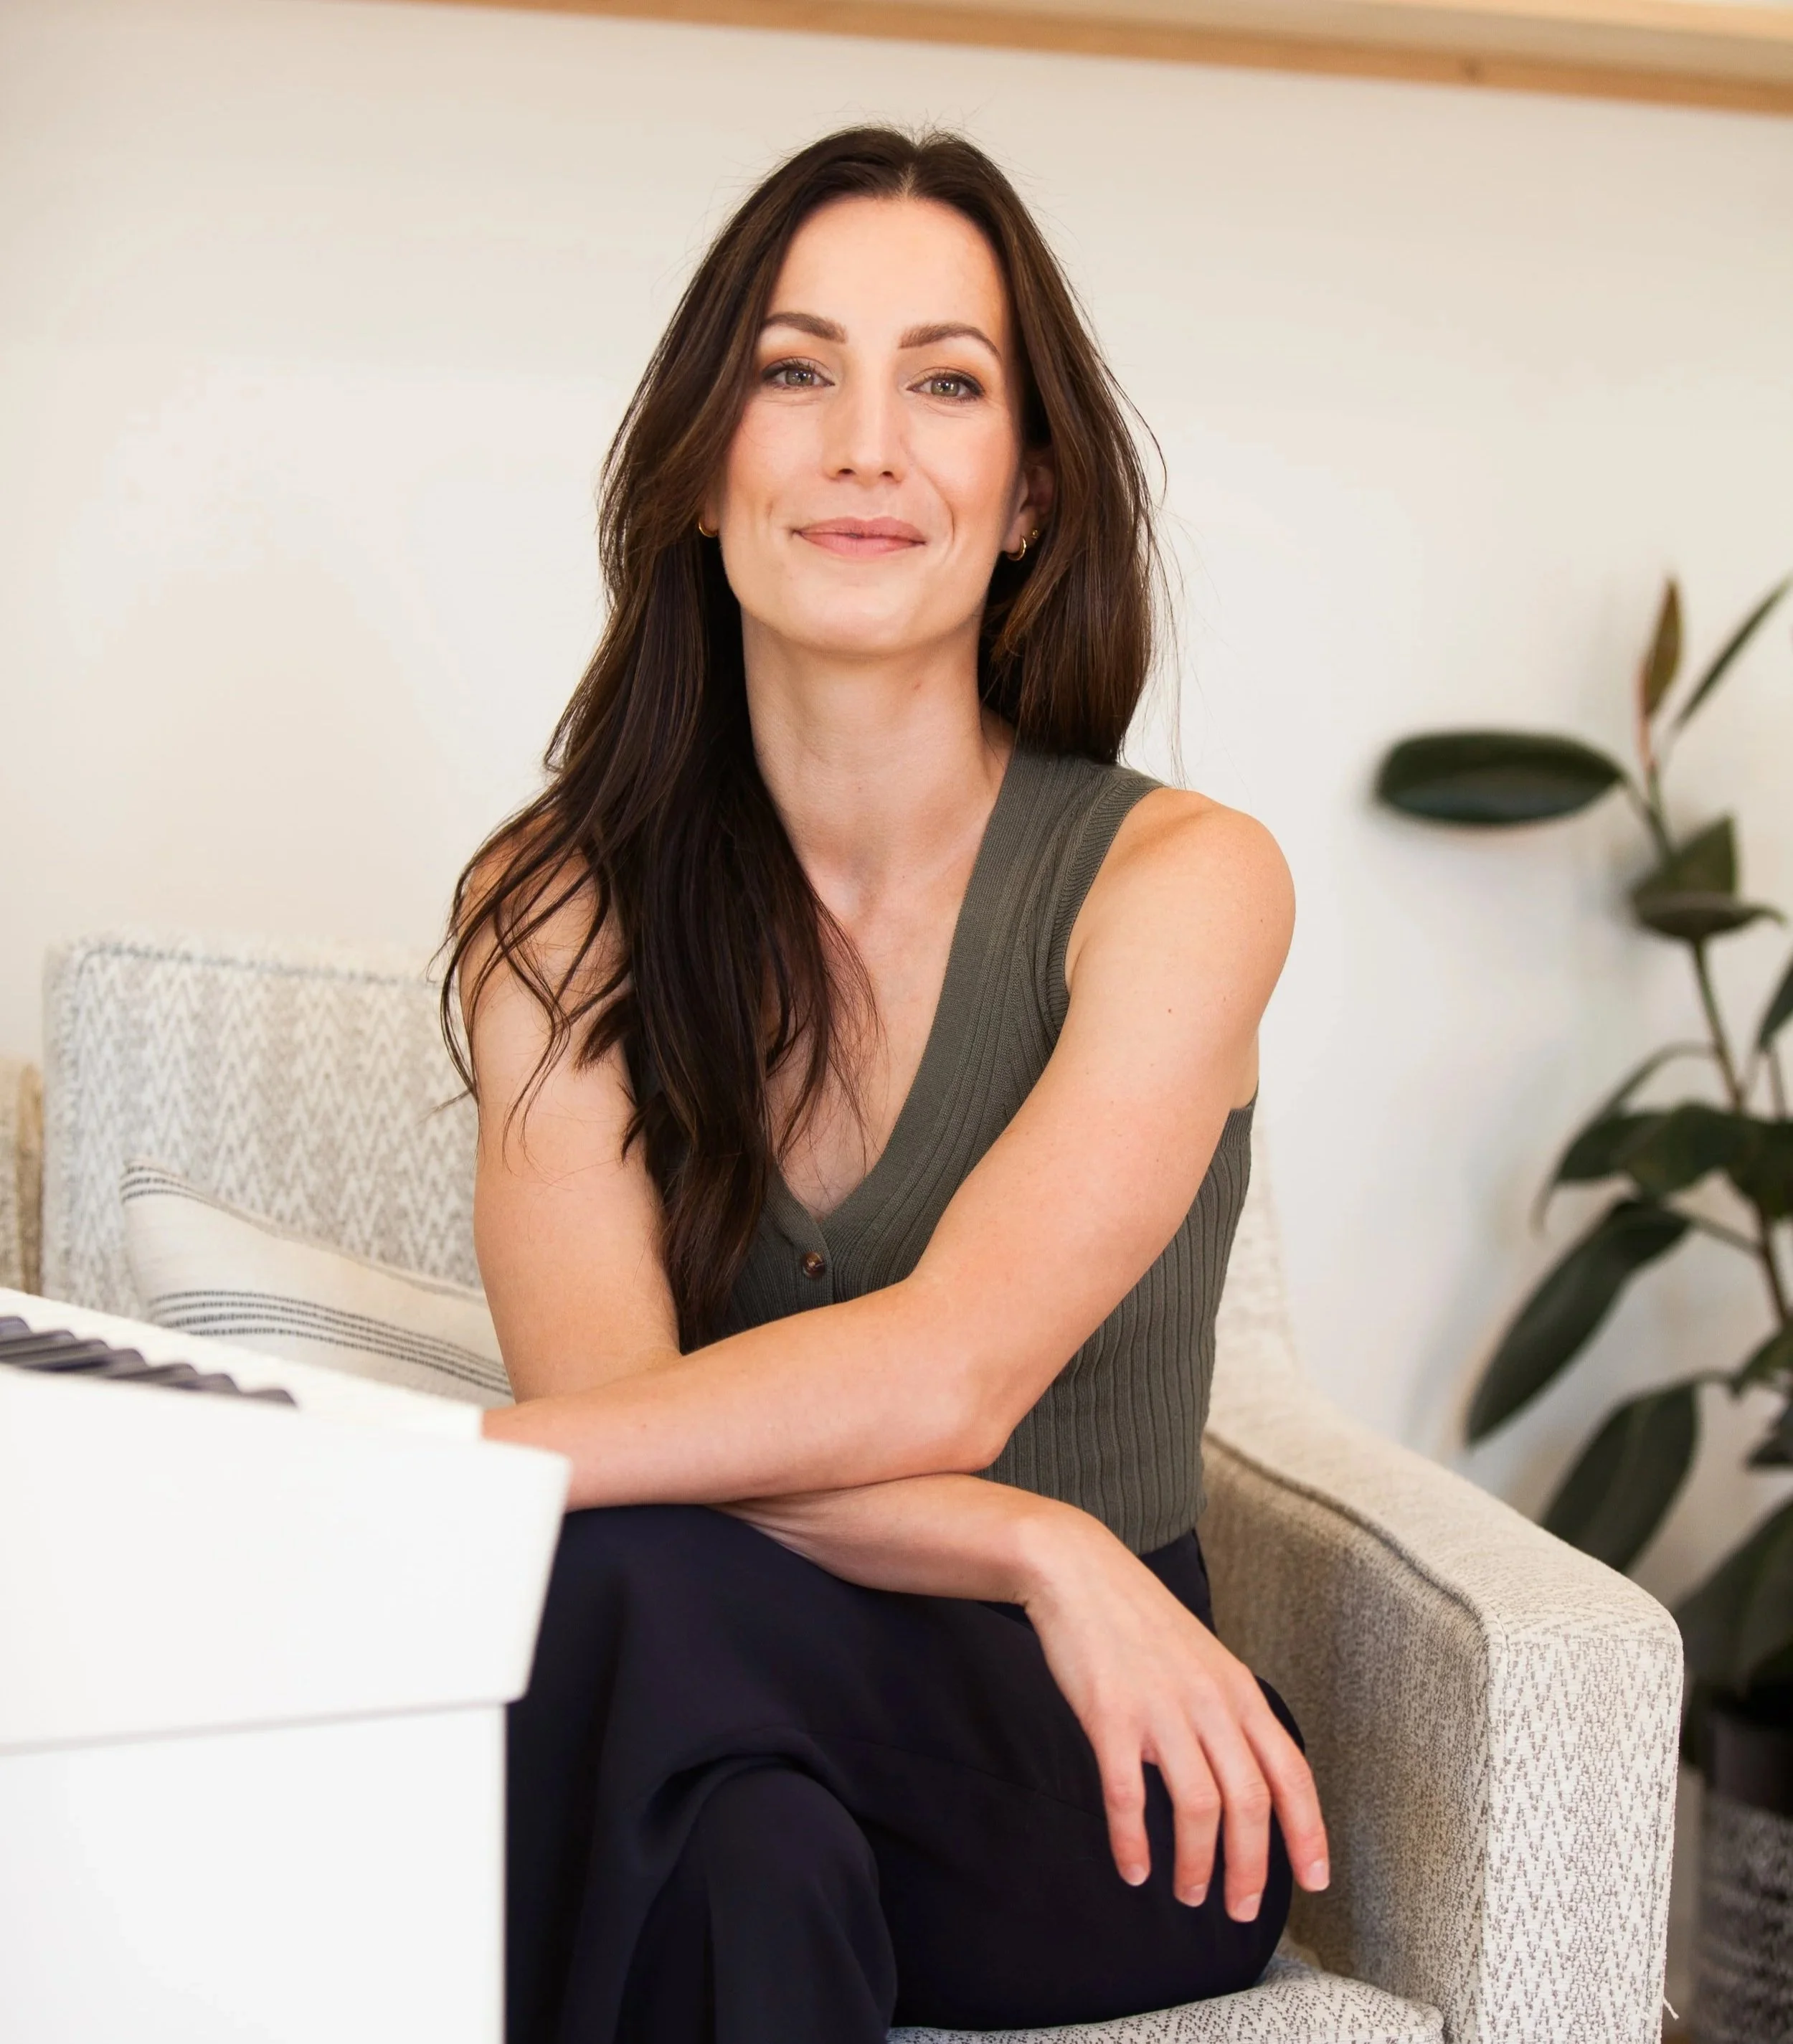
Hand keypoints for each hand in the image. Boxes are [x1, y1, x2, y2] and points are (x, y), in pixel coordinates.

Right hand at [1018, 1508, 1328, 1920]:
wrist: (1078, 1570)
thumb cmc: (1138, 1620)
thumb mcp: (1203, 1659)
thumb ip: (1226, 1712)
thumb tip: (1243, 1776)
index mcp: (1237, 1690)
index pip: (1289, 1771)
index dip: (1307, 1831)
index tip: (1313, 1880)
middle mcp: (1209, 1702)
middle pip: (1249, 1802)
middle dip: (1250, 1868)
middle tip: (1238, 1910)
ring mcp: (1160, 1708)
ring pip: (1197, 1806)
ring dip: (1197, 1863)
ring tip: (1188, 1892)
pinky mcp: (1110, 1714)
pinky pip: (1127, 1794)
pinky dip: (1132, 1840)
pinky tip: (1133, 1867)